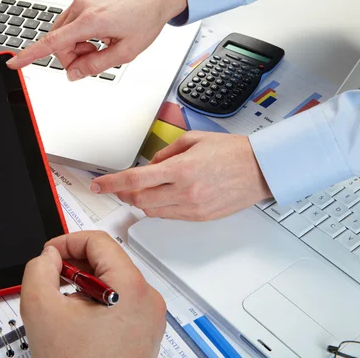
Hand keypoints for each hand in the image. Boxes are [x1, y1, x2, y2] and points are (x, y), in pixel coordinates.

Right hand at [6, 0, 186, 80]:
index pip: (52, 43)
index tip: (14, 63)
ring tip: (102, 46)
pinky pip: (72, 26)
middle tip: (94, 60)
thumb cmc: (145, 19)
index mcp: (90, 21)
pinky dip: (81, 37)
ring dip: (77, 48)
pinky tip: (100, 37)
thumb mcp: (125, 52)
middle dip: (72, 58)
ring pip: (64, 36)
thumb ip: (96, 66)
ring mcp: (82, 3)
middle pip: (58, 43)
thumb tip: (74, 74)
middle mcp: (81, 8)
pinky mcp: (85, 2)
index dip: (30, 55)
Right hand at [20, 230, 165, 357]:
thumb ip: (38, 270)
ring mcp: (149, 317)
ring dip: (83, 284)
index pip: (98, 241)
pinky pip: (119, 300)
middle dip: (74, 264)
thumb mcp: (41, 310)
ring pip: (112, 280)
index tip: (48, 255)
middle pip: (108, 259)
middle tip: (51, 279)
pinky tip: (77, 320)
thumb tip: (49, 257)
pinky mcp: (144, 331)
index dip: (66, 242)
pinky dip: (95, 300)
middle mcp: (148, 300)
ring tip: (62, 306)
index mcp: (131, 289)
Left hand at [89, 131, 272, 220]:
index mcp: (180, 169)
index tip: (98, 185)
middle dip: (125, 193)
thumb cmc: (232, 152)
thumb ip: (165, 154)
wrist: (261, 169)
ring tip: (145, 188)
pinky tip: (163, 196)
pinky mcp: (200, 217)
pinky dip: (159, 208)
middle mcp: (184, 192)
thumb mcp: (193, 140)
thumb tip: (149, 166)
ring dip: (142, 201)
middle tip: (120, 186)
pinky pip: (169, 216)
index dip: (111, 184)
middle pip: (139, 200)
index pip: (135, 179)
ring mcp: (192, 208)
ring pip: (152, 211)